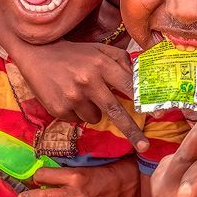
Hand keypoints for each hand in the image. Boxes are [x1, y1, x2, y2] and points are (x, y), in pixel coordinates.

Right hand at [16, 42, 148, 152]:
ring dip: (94, 111)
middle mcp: (88, 80)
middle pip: (116, 111)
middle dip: (132, 131)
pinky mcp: (59, 108)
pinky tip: (67, 97)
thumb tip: (140, 82)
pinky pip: (77, 120)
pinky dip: (76, 113)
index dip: (145, 102)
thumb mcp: (99, 50)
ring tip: (81, 95)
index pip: (129, 86)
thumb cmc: (74, 53)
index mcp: (102, 64)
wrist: (36, 53)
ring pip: (95, 118)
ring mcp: (72, 96)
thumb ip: (121, 62)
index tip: (160, 114)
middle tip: (144, 146)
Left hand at [17, 162, 137, 196]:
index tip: (36, 179)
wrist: (129, 184)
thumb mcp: (86, 169)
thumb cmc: (107, 173)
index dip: (38, 177)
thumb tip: (45, 177)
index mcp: (74, 176)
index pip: (43, 175)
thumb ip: (67, 174)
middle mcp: (74, 192)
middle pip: (42, 196)